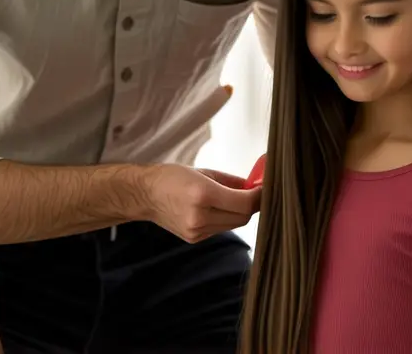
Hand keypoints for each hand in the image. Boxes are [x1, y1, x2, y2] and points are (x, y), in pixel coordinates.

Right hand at [142, 163, 261, 242]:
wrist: (145, 196)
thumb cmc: (173, 177)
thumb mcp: (205, 172)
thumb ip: (233, 182)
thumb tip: (257, 186)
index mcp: (202, 195)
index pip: (245, 203)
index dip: (260, 196)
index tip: (266, 186)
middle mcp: (199, 217)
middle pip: (243, 217)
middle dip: (253, 204)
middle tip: (256, 191)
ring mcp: (196, 231)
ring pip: (234, 224)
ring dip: (240, 212)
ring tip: (235, 197)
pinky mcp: (195, 239)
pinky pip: (221, 229)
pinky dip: (226, 218)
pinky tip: (218, 208)